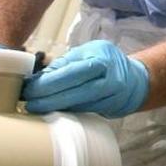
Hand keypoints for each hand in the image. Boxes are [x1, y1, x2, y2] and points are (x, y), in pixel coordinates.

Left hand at [22, 40, 148, 117]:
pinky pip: (85, 111)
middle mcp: (111, 78)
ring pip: (80, 105)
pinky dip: (68, 112)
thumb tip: (36, 79)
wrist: (136, 80)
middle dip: (49, 100)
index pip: (71, 73)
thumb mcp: (88, 53)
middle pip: (76, 92)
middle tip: (29, 105)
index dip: (48, 84)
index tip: (29, 91)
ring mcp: (114, 96)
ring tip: (37, 109)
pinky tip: (55, 112)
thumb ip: (64, 64)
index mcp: (102, 59)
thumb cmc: (106, 62)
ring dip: (56, 108)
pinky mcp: (112, 110)